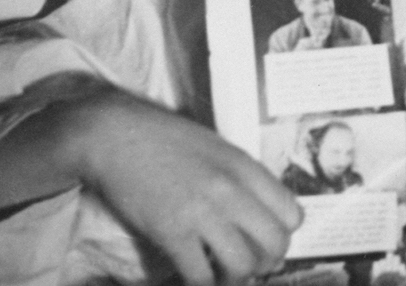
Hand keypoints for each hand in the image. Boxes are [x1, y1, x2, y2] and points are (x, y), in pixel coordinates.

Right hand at [57, 89, 303, 284]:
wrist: (114, 134)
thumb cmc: (164, 138)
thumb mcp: (216, 147)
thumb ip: (239, 176)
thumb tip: (256, 213)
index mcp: (245, 166)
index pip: (291, 213)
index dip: (284, 234)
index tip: (267, 240)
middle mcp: (231, 190)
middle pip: (275, 243)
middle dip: (266, 262)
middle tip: (251, 265)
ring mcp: (202, 212)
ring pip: (243, 265)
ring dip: (237, 277)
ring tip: (224, 275)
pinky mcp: (171, 232)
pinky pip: (200, 275)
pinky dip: (204, 284)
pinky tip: (197, 278)